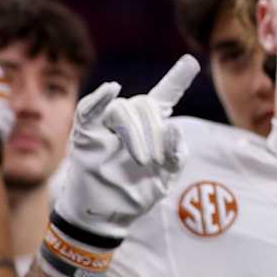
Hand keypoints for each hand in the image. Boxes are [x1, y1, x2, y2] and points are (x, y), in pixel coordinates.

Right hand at [54, 56, 198, 240]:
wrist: (105, 216)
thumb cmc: (136, 192)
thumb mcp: (166, 175)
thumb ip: (177, 153)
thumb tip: (174, 126)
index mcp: (151, 126)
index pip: (165, 95)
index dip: (177, 78)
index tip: (191, 61)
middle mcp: (128, 120)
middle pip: (146, 105)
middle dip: (155, 132)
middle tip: (154, 161)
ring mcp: (105, 126)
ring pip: (125, 110)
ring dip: (136, 134)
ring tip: (142, 160)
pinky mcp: (85, 134)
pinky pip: (89, 110)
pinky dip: (99, 98)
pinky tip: (111, 90)